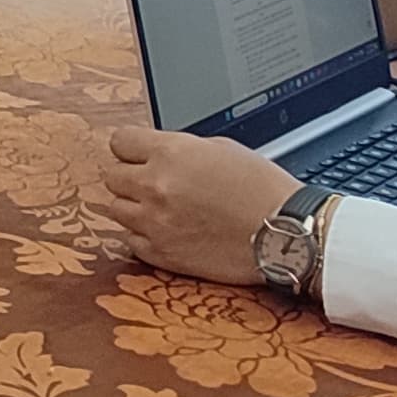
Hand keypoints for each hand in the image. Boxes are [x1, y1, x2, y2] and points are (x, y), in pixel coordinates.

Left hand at [94, 124, 299, 286]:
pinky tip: (166, 230)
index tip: (137, 153)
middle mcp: (156, 187)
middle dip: (130, 176)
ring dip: (134, 206)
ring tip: (161, 208)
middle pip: (112, 176)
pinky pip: (130, 241)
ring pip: (116, 209)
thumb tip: (155, 152)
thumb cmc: (261, 189)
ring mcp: (155, 224)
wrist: (284, 234)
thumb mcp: (220, 148)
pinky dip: (142, 235)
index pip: (119, 141)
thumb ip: (179, 148)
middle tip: (152, 182)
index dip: (130, 147)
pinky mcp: (161, 254)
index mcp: (171, 153)